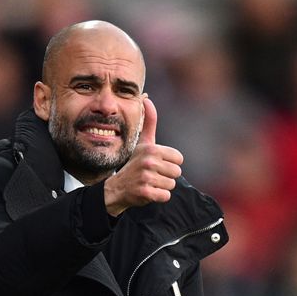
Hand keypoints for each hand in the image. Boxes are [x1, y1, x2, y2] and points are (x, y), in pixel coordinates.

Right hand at [104, 97, 183, 215]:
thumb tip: (147, 99)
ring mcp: (147, 177)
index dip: (170, 163)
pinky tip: (148, 191)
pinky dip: (159, 196)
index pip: (179, 159)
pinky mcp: (145, 192)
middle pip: (177, 172)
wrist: (117, 187)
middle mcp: (149, 162)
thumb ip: (149, 123)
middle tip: (153, 175)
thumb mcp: (142, 142)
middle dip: (167, 176)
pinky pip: (165, 196)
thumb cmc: (135, 163)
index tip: (157, 164)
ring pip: (171, 185)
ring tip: (150, 182)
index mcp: (152, 149)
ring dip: (162, 186)